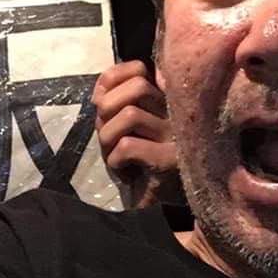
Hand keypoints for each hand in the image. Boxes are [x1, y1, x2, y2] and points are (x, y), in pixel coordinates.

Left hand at [93, 60, 181, 207]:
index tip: (101, 102)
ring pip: (130, 114)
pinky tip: (124, 171)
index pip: (138, 68)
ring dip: (108, 136)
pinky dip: (116, 159)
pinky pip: (129, 146)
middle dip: (108, 108)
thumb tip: (99, 93)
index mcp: (165, 100)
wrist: (161, 209)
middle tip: (107, 133)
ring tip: (114, 155)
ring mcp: (178, 137)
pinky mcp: (172, 162)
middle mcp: (177, 113)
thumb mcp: (121, 128)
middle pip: (137, 86)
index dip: (112, 80)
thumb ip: (112, 104)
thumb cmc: (138, 165)